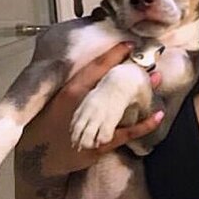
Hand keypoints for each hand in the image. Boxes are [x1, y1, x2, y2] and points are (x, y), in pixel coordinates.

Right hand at [19, 42, 164, 177]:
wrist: (40, 154)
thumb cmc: (47, 123)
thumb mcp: (57, 98)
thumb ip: (74, 85)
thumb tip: (92, 72)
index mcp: (71, 89)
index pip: (95, 66)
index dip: (113, 54)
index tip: (129, 44)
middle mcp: (84, 104)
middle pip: (114, 83)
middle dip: (133, 70)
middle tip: (151, 59)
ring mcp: (94, 123)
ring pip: (123, 104)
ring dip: (142, 91)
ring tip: (157, 77)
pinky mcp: (101, 142)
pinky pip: (128, 132)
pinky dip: (145, 125)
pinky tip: (158, 116)